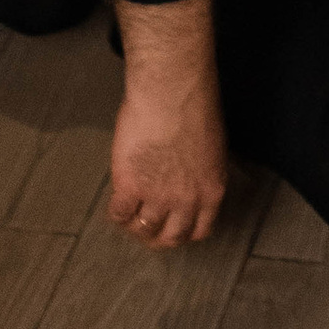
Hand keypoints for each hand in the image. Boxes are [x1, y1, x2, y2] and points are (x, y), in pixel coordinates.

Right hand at [106, 76, 227, 246]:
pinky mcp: (130, 187)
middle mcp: (186, 200)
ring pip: (143, 229)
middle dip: (158, 237)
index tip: (174, 228)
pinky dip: (116, 212)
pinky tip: (116, 201)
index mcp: (211, 190)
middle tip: (147, 230)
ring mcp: (157, 197)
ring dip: (135, 226)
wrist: (171, 91)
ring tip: (130, 215)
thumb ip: (201, 172)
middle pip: (170, 237)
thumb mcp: (212, 147)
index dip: (184, 232)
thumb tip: (189, 181)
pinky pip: (119, 214)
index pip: (199, 230)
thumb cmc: (194, 106)